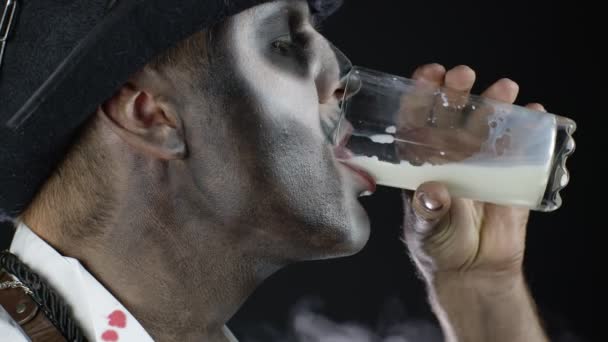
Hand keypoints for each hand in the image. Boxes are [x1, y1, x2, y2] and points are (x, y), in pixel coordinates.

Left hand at [401, 64, 545, 285]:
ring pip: (486, 124)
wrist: (474, 269)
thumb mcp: (427, 229)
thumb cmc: (439, 246)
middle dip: (456, 91)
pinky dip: (529, 129)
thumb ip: (429, 211)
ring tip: (505, 89)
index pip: (415, 122)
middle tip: (463, 75)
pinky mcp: (508, 173)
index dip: (419, 96)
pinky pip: (519, 146)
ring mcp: (479, 161)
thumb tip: (433, 192)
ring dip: (494, 103)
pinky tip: (535, 114)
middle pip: (451, 115)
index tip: (429, 76)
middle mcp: (448, 155)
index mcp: (420, 162)